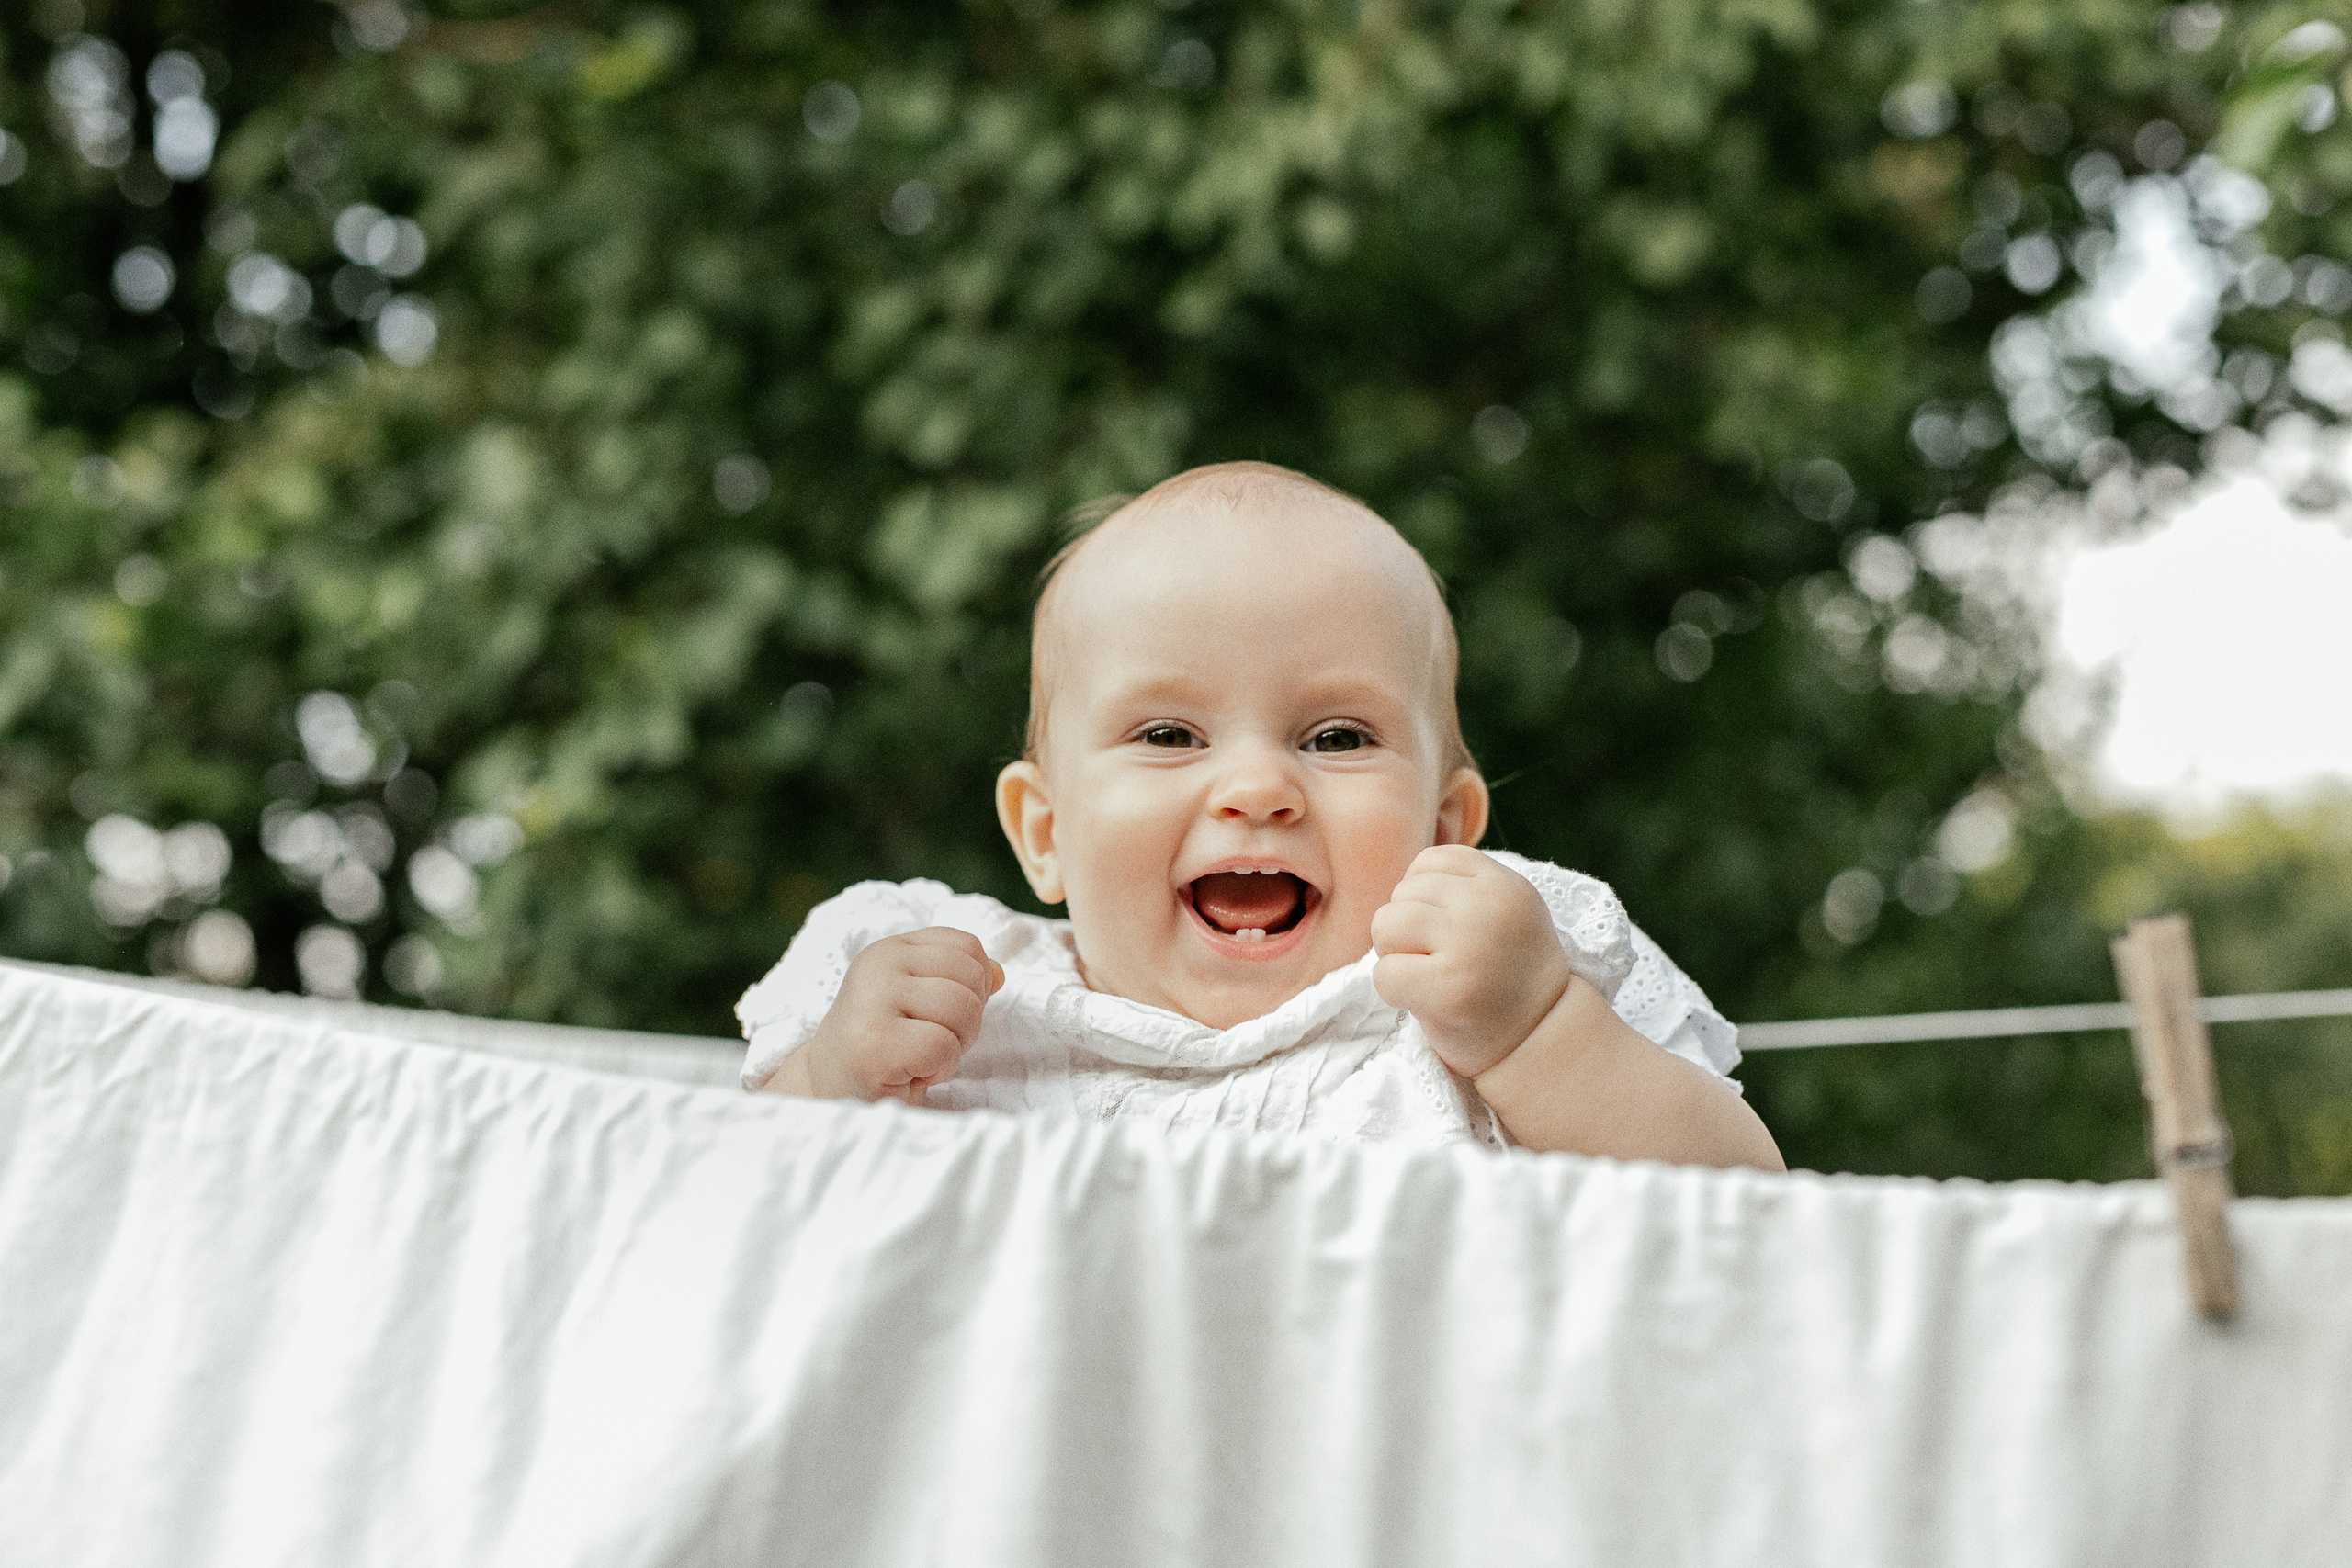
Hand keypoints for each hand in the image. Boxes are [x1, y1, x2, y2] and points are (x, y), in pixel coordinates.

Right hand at [783, 928, 1003, 1103]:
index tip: (938, 1016)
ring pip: (963, 1008)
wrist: (833, 1095)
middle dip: (967, 1020)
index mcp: (892, 949)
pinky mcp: (873, 1042)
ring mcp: (872, 1000)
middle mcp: (878, 964)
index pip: (968, 947)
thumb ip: (959, 981)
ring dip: (954, 1046)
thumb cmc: (886, 1051)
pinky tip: (909, 1074)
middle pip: (971, 976)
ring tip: (918, 1058)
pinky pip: (943, 1045)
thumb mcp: (923, 1005)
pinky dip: (938, 1068)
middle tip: (928, 1044)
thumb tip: (997, 972)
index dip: (973, 986)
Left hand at [1370, 846, 1571, 1079]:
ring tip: (1429, 977)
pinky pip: (1384, 973)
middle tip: (1439, 962)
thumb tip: (1399, 882)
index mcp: (1504, 884)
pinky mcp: (1448, 988)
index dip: (1422, 897)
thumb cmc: (1506, 977)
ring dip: (1395, 956)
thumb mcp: (1503, 914)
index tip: (1445, 931)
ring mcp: (1470, 944)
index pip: (1429, 861)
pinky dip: (1394, 991)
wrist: (1540, 1040)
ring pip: (1385, 926)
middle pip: (1401, 895)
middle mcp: (1489, 906)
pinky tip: (1425, 1001)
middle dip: (1406, 931)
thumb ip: (1461, 888)